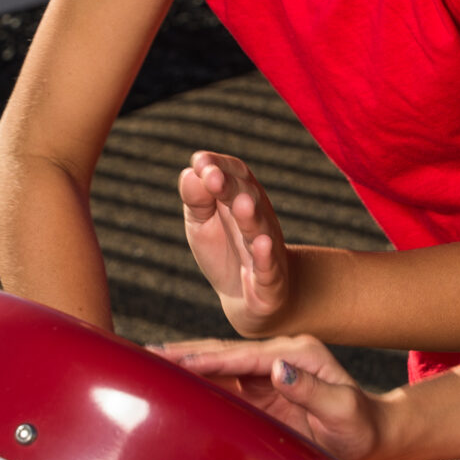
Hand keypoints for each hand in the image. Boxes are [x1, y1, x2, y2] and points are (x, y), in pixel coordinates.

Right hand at [152, 335, 387, 459]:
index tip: (178, 360)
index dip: (209, 358)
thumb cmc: (362, 426)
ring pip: (218, 369)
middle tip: (145, 355)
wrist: (373, 436)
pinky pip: (223, 388)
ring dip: (185, 367)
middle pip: (223, 354)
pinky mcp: (261, 394)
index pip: (243, 355)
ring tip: (146, 366)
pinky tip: (173, 387)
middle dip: (185, 355)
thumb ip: (313, 391)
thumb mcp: (344, 410)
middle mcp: (278, 359)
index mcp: (297, 353)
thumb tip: (278, 370)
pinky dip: (197, 386)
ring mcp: (267, 376)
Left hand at [179, 151, 293, 333]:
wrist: (247, 297)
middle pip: (246, 195)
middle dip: (230, 186)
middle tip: (212, 178)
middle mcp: (257, 217)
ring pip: (259, 229)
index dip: (218, 165)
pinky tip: (262, 244)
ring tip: (241, 205)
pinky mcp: (270, 279)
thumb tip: (190, 173)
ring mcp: (266, 248)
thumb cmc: (223, 250)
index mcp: (240, 197)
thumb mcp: (201, 222)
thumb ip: (195, 197)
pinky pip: (268, 266)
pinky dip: (265, 256)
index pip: (234, 172)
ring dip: (250, 217)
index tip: (199, 163)